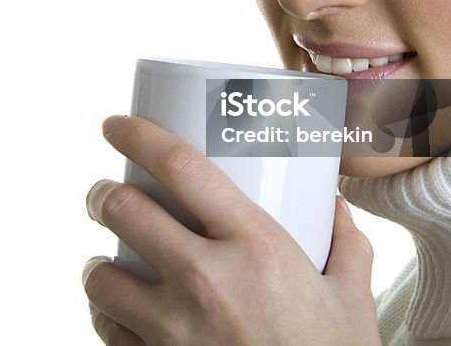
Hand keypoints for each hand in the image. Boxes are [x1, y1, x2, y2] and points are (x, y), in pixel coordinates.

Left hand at [83, 114, 380, 345]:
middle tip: (105, 194)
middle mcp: (208, 281)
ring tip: (108, 260)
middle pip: (123, 209)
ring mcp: (175, 330)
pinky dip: (105, 314)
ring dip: (98, 262)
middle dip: (101, 194)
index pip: (181, 165)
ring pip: (100, 274)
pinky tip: (117, 308)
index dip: (137, 135)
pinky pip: (107, 330)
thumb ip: (346, 245)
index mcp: (257, 247)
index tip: (115, 125)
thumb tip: (332, 203)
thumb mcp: (352, 300)